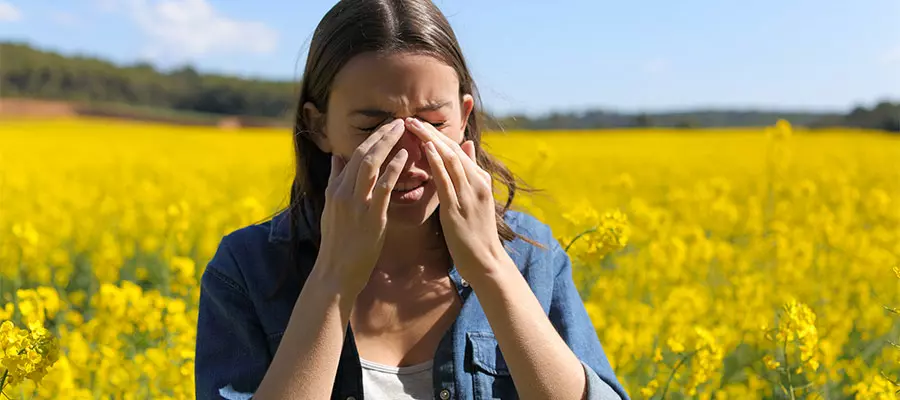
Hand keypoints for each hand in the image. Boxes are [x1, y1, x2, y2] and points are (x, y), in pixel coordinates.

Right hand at [314, 119, 408, 297]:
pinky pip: (383, 186)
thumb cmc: (337, 244)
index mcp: (335, 189)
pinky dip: (394, 168)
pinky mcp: (370, 216)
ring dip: (387, 143)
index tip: (386, 126)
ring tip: (402, 129)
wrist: (335, 272)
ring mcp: (356, 203)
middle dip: (381, 135)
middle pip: (362, 154)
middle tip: (398, 121)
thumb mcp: (330, 208)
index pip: (354, 155)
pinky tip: (405, 155)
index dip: (371, 139)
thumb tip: (337, 156)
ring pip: (371, 164)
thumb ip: (334, 181)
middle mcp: (343, 192)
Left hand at [404, 117, 510, 282]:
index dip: (438, 135)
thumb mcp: (476, 200)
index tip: (420, 123)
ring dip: (430, 140)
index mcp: (480, 180)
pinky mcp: (458, 208)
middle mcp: (476, 183)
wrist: (486, 261)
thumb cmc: (477, 234)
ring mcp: (468, 195)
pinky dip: (436, 162)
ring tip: (414, 126)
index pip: (457, 150)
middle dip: (432, 132)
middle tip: (411, 118)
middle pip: (452, 150)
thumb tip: (467, 146)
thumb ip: (470, 173)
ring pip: (450, 159)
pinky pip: (446, 180)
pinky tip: (425, 148)